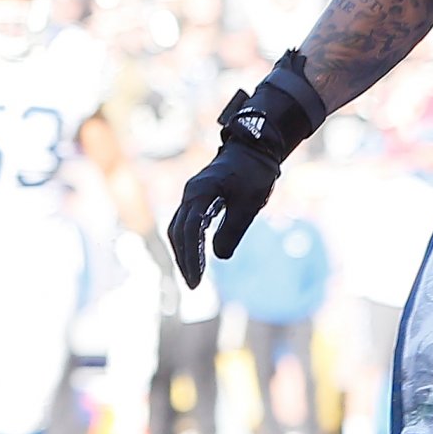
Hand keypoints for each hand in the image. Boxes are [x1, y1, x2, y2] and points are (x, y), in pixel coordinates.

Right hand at [167, 140, 283, 288]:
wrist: (253, 149)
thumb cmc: (254, 174)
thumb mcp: (250, 204)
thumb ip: (234, 229)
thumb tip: (219, 257)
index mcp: (200, 193)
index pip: (190, 230)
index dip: (192, 256)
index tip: (197, 278)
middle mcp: (189, 194)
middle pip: (178, 232)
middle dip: (184, 259)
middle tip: (194, 284)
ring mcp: (190, 195)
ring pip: (178, 228)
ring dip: (183, 252)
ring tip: (193, 275)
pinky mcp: (196, 198)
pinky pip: (185, 223)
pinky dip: (187, 241)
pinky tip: (194, 256)